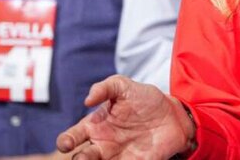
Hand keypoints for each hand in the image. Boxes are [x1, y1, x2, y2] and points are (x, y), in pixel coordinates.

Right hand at [56, 75, 194, 158]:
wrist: (174, 114)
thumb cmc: (144, 99)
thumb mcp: (125, 86)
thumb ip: (105, 87)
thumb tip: (87, 100)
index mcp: (95, 126)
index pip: (71, 137)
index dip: (65, 142)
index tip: (67, 144)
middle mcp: (102, 146)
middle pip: (81, 158)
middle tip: (82, 158)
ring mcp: (117, 157)